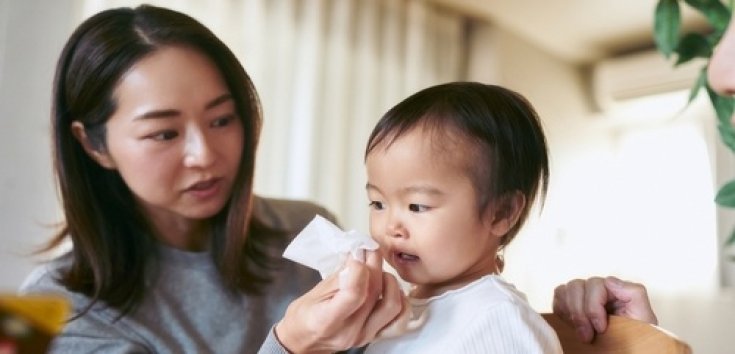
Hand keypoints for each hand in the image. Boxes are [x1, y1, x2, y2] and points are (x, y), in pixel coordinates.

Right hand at [275, 251, 402, 352]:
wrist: (304, 342)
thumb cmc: (303, 316)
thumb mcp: (313, 293)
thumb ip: (339, 276)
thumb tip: (359, 254)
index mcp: (327, 321)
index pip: (354, 293)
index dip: (358, 268)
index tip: (355, 253)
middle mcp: (350, 331)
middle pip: (374, 293)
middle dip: (374, 264)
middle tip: (368, 250)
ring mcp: (365, 336)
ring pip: (393, 305)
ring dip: (389, 281)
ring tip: (377, 271)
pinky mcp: (375, 336)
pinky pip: (399, 321)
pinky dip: (401, 301)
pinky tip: (389, 289)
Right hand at [552, 276, 657, 342]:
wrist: (627, 348)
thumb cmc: (636, 335)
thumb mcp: (644, 316)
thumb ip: (634, 294)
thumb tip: (610, 281)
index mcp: (614, 288)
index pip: (595, 285)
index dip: (593, 307)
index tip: (600, 329)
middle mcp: (597, 288)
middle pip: (576, 286)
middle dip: (579, 313)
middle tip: (587, 336)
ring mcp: (583, 294)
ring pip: (565, 290)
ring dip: (570, 312)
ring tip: (580, 331)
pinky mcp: (570, 302)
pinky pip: (558, 297)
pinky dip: (561, 310)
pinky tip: (572, 325)